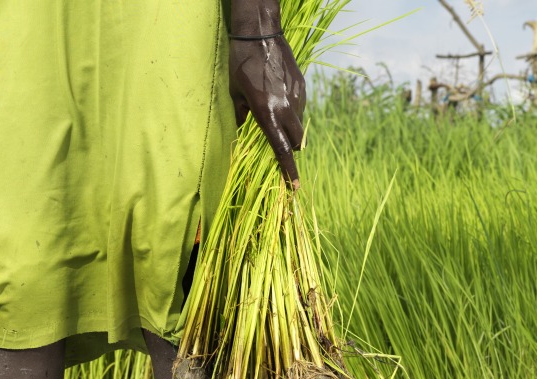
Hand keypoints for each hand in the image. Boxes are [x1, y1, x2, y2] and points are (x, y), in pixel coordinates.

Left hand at [229, 35, 306, 188]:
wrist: (260, 34)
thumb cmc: (240, 63)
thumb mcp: (234, 92)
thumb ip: (240, 114)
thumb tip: (241, 129)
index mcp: (266, 113)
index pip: (280, 149)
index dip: (288, 170)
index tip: (294, 187)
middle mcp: (286, 108)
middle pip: (295, 142)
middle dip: (289, 149)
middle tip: (280, 147)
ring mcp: (297, 96)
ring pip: (299, 124)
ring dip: (289, 128)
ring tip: (272, 110)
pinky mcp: (302, 86)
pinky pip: (300, 107)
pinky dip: (291, 111)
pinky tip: (278, 96)